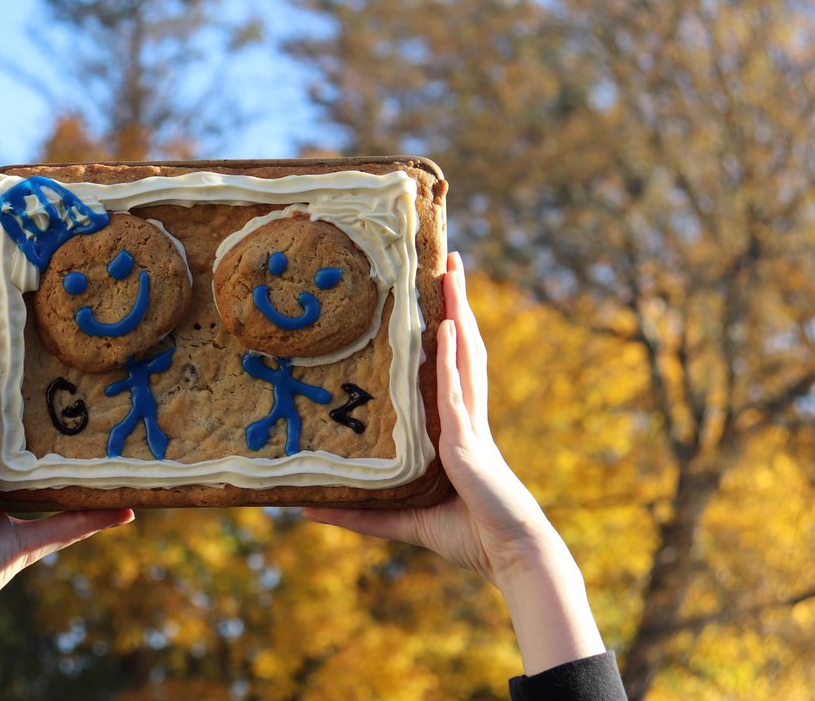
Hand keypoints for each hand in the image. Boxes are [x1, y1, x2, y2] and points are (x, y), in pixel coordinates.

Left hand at [303, 253, 605, 674]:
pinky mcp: (467, 440)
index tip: (432, 293)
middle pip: (460, 344)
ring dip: (457, 308)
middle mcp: (463, 414)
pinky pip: (457, 390)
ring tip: (451, 267)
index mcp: (453, 426)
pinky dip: (453, 356)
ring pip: (464, 352)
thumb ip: (356, 510)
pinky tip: (448, 324)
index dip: (443, 326)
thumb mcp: (398, 518)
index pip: (447, 364)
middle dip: (454, 300)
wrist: (509, 556)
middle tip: (445, 257)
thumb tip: (305, 508)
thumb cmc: (466, 536)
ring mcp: (468, 422)